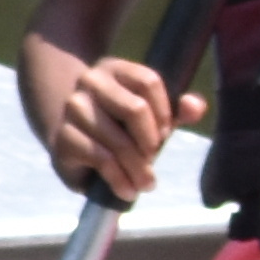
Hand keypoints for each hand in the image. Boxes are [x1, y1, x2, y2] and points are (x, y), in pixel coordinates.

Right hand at [46, 53, 201, 202]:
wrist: (74, 144)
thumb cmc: (122, 126)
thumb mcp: (154, 115)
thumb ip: (180, 109)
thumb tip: (196, 107)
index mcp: (115, 69)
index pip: (149, 81)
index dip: (164, 112)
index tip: (165, 133)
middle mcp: (90, 82)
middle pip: (135, 109)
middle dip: (151, 142)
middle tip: (154, 158)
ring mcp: (73, 108)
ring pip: (119, 141)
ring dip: (139, 168)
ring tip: (146, 182)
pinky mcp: (63, 137)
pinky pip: (102, 160)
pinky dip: (121, 179)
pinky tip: (129, 190)